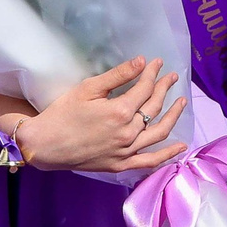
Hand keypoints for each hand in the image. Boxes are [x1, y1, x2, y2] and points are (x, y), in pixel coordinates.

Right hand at [3, 59, 186, 173]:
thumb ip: (117, 75)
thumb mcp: (88, 88)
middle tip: (171, 77)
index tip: (157, 63)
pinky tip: (180, 147)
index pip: (145, 88)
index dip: (153, 73)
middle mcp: (128, 132)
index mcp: (120, 111)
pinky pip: (150, 161)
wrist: (44, 144)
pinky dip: (167, 155)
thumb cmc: (63, 113)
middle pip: (154, 107)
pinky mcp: (121, 165)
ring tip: (182, 102)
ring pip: (159, 132)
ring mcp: (126, 151)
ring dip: (173, 115)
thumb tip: (142, 61)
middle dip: (164, 88)